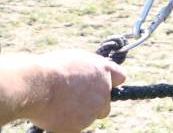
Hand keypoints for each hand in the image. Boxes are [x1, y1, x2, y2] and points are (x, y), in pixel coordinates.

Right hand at [1, 50, 125, 131]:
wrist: (39, 85)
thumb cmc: (51, 68)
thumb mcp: (75, 59)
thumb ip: (87, 70)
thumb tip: (87, 75)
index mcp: (104, 70)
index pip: (119, 77)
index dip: (111, 82)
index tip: (102, 86)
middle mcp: (104, 90)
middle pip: (105, 103)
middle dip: (94, 104)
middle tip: (75, 102)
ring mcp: (94, 109)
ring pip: (90, 116)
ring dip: (79, 114)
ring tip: (59, 105)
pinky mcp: (81, 124)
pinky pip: (75, 126)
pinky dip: (67, 123)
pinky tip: (55, 114)